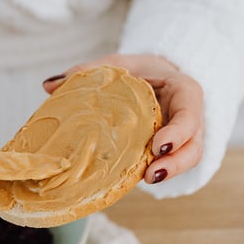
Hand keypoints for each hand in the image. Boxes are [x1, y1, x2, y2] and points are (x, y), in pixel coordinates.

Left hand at [42, 54, 203, 183]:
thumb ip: (88, 71)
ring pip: (186, 159)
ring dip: (169, 172)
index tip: (157, 145)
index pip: (190, 112)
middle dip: (176, 162)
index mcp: (182, 91)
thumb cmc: (136, 70)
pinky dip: (155, 170)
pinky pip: (168, 162)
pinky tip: (134, 179)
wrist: (153, 77)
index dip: (179, 131)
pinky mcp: (168, 150)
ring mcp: (181, 136)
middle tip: (150, 174)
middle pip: (194, 144)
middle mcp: (187, 116)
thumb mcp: (117, 63)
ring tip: (145, 179)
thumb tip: (49, 85)